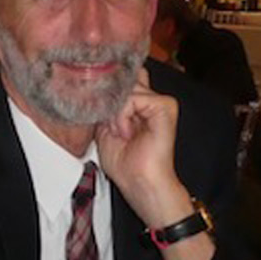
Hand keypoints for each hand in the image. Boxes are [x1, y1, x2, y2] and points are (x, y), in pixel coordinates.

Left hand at [96, 68, 189, 230]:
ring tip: (120, 133)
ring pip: (127, 87)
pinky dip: (123, 115)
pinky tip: (126, 133)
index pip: (122, 77)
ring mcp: (159, 102)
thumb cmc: (124, 163)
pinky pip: (135, 97)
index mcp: (137, 104)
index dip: (107, 86)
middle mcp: (150, 99)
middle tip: (110, 127)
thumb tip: (97, 89)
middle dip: (109, 100)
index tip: (95, 103)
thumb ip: (104, 106)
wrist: (139, 182)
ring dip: (115, 112)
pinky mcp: (165, 107)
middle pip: (124, 78)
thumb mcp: (103, 128)